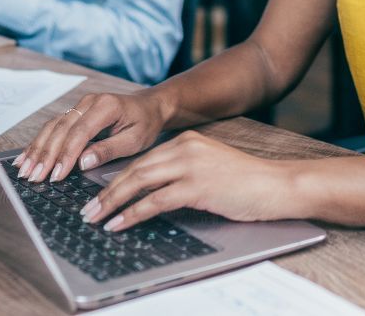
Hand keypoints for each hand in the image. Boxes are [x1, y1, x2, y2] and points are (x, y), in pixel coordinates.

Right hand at [14, 90, 167, 182]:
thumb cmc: (145, 123)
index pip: (79, 132)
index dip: (66, 155)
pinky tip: (26, 157)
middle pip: (61, 129)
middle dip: (45, 155)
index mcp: (105, 106)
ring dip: (37, 149)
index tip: (56, 175)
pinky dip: (39, 143)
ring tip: (24, 171)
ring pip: (52, 127)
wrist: (150, 106)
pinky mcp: (74, 112)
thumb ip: (109, 150)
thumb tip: (83, 163)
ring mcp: (79, 105)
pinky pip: (53, 127)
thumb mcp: (135, 140)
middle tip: (34, 177)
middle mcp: (88, 102)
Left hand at [80, 131, 292, 230]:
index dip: (117, 178)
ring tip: (95, 217)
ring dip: (112, 202)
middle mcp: (184, 148)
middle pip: (134, 169)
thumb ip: (183, 173)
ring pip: (139, 182)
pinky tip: (120, 223)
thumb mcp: (209, 169)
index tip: (99, 194)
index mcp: (186, 142)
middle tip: (88, 209)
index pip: (142, 160)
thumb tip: (153, 194)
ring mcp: (190, 166)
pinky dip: (133, 213)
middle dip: (107, 191)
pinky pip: (155, 201)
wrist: (276, 184)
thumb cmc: (246, 182)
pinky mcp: (197, 186)